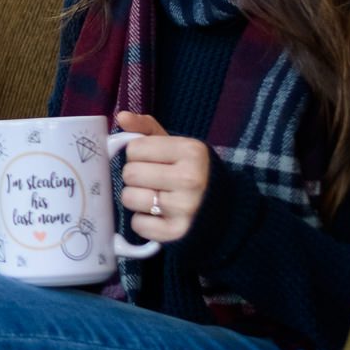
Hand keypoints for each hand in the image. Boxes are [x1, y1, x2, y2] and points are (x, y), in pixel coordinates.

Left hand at [115, 111, 209, 242]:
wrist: (227, 210)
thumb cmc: (193, 172)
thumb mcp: (177, 146)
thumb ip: (147, 128)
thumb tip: (121, 116)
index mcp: (190, 151)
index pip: (134, 149)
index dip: (137, 155)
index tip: (151, 161)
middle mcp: (190, 178)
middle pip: (129, 174)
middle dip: (135, 177)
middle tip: (152, 181)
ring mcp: (184, 207)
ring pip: (129, 198)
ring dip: (136, 199)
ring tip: (155, 197)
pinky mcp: (177, 232)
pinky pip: (138, 224)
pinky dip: (143, 221)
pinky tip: (159, 216)